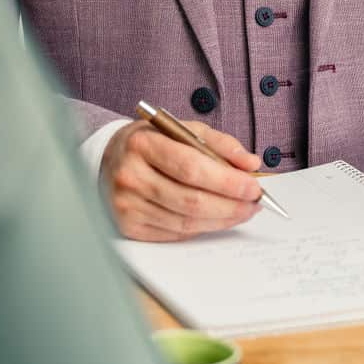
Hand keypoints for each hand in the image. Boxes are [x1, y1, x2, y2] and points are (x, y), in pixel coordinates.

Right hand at [100, 119, 262, 240]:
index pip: (191, 168)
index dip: (227, 181)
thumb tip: (251, 164)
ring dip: (221, 220)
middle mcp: (130, 175)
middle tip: (255, 204)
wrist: (108, 160)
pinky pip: (174, 233)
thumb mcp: (181, 129)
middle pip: (191, 200)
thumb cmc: (151, 143)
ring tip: (242, 211)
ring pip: (186, 222)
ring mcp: (126, 204)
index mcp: (142, 143)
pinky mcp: (128, 226)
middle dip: (231, 205)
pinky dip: (201, 228)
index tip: (254, 187)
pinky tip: (215, 218)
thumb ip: (218, 143)